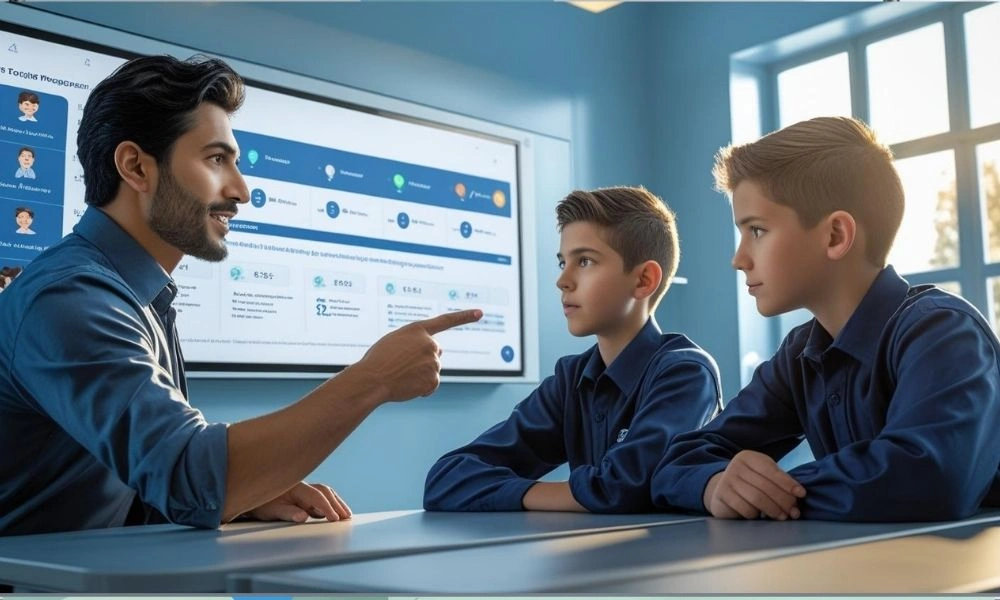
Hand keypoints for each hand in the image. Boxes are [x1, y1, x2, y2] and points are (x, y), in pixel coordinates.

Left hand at [244, 481, 350, 522]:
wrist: (248, 493)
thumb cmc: (259, 503)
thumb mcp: (270, 511)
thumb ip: (287, 513)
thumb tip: (304, 517)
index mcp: (295, 487)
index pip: (316, 496)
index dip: (327, 507)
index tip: (335, 519)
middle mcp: (301, 486)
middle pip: (324, 492)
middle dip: (337, 504)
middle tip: (346, 517)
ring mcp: (302, 490)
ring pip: (324, 493)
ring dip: (336, 502)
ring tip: (346, 514)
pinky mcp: (301, 496)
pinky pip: (319, 497)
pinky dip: (329, 504)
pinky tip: (333, 512)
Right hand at [351, 309, 482, 401]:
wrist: (373, 379)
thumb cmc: (378, 360)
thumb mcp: (395, 341)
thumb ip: (414, 342)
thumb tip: (429, 356)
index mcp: (418, 329)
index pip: (446, 321)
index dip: (464, 317)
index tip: (480, 313)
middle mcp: (429, 343)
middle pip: (435, 352)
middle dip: (424, 357)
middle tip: (403, 364)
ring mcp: (433, 362)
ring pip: (432, 369)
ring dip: (420, 373)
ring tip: (401, 375)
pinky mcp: (433, 379)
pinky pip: (431, 384)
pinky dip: (422, 387)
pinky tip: (407, 386)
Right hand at [703, 450, 805, 519]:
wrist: (722, 488)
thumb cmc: (749, 482)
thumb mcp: (763, 475)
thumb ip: (779, 481)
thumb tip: (798, 494)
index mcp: (748, 457)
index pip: (771, 470)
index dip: (788, 483)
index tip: (801, 494)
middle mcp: (736, 466)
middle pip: (765, 486)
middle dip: (783, 501)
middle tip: (793, 512)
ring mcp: (726, 480)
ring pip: (756, 498)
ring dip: (773, 510)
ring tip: (781, 516)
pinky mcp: (722, 495)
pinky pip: (745, 508)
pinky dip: (756, 514)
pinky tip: (759, 515)